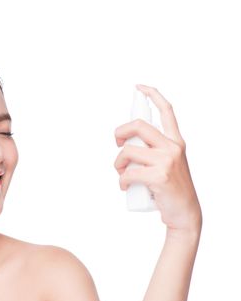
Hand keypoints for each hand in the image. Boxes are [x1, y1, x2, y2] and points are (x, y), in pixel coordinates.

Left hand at [114, 85, 201, 234]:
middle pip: (139, 126)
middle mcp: (173, 147)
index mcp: (176, 142)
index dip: (153, 95)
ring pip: (128, 152)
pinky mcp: (159, 176)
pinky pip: (128, 173)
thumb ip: (152, 151)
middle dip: (120, 132)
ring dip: (117, 164)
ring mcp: (167, 161)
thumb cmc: (170, 188)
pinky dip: (121, 180)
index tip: (139, 87)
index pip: (167, 111)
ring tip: (121, 173)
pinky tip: (125, 186)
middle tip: (116, 143)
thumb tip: (127, 144)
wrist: (184, 212)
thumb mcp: (167, 164)